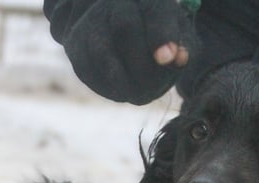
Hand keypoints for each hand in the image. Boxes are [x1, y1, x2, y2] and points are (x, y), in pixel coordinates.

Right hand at [58, 0, 195, 104]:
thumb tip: (178, 59)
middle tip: (152, 91)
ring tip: (136, 96)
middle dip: (141, 65)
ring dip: (119, 81)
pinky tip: (120, 93)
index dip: (161, 36)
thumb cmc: (155, 32)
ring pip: (101, 50)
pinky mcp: (76, 43)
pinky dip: (104, 86)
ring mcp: (92, 21)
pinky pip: (86, 67)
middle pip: (125, 28)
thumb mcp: (176, 33)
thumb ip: (182, 45)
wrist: (112, 25)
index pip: (154, 12)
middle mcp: (115, 2)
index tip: (167, 60)